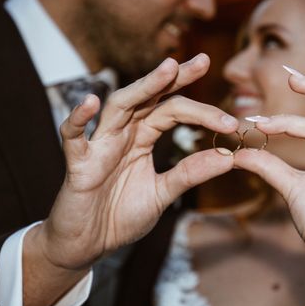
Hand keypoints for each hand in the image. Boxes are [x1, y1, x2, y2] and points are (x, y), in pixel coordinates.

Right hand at [26, 54, 237, 284]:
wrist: (87, 244)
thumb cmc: (120, 216)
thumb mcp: (163, 194)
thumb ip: (190, 174)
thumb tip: (228, 157)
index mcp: (142, 138)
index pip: (173, 111)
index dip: (202, 111)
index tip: (231, 121)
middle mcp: (123, 134)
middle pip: (149, 98)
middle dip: (175, 79)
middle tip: (203, 61)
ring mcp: (99, 145)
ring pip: (119, 106)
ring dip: (143, 87)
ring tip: (168, 69)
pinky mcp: (77, 163)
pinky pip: (73, 136)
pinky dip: (78, 118)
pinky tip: (91, 102)